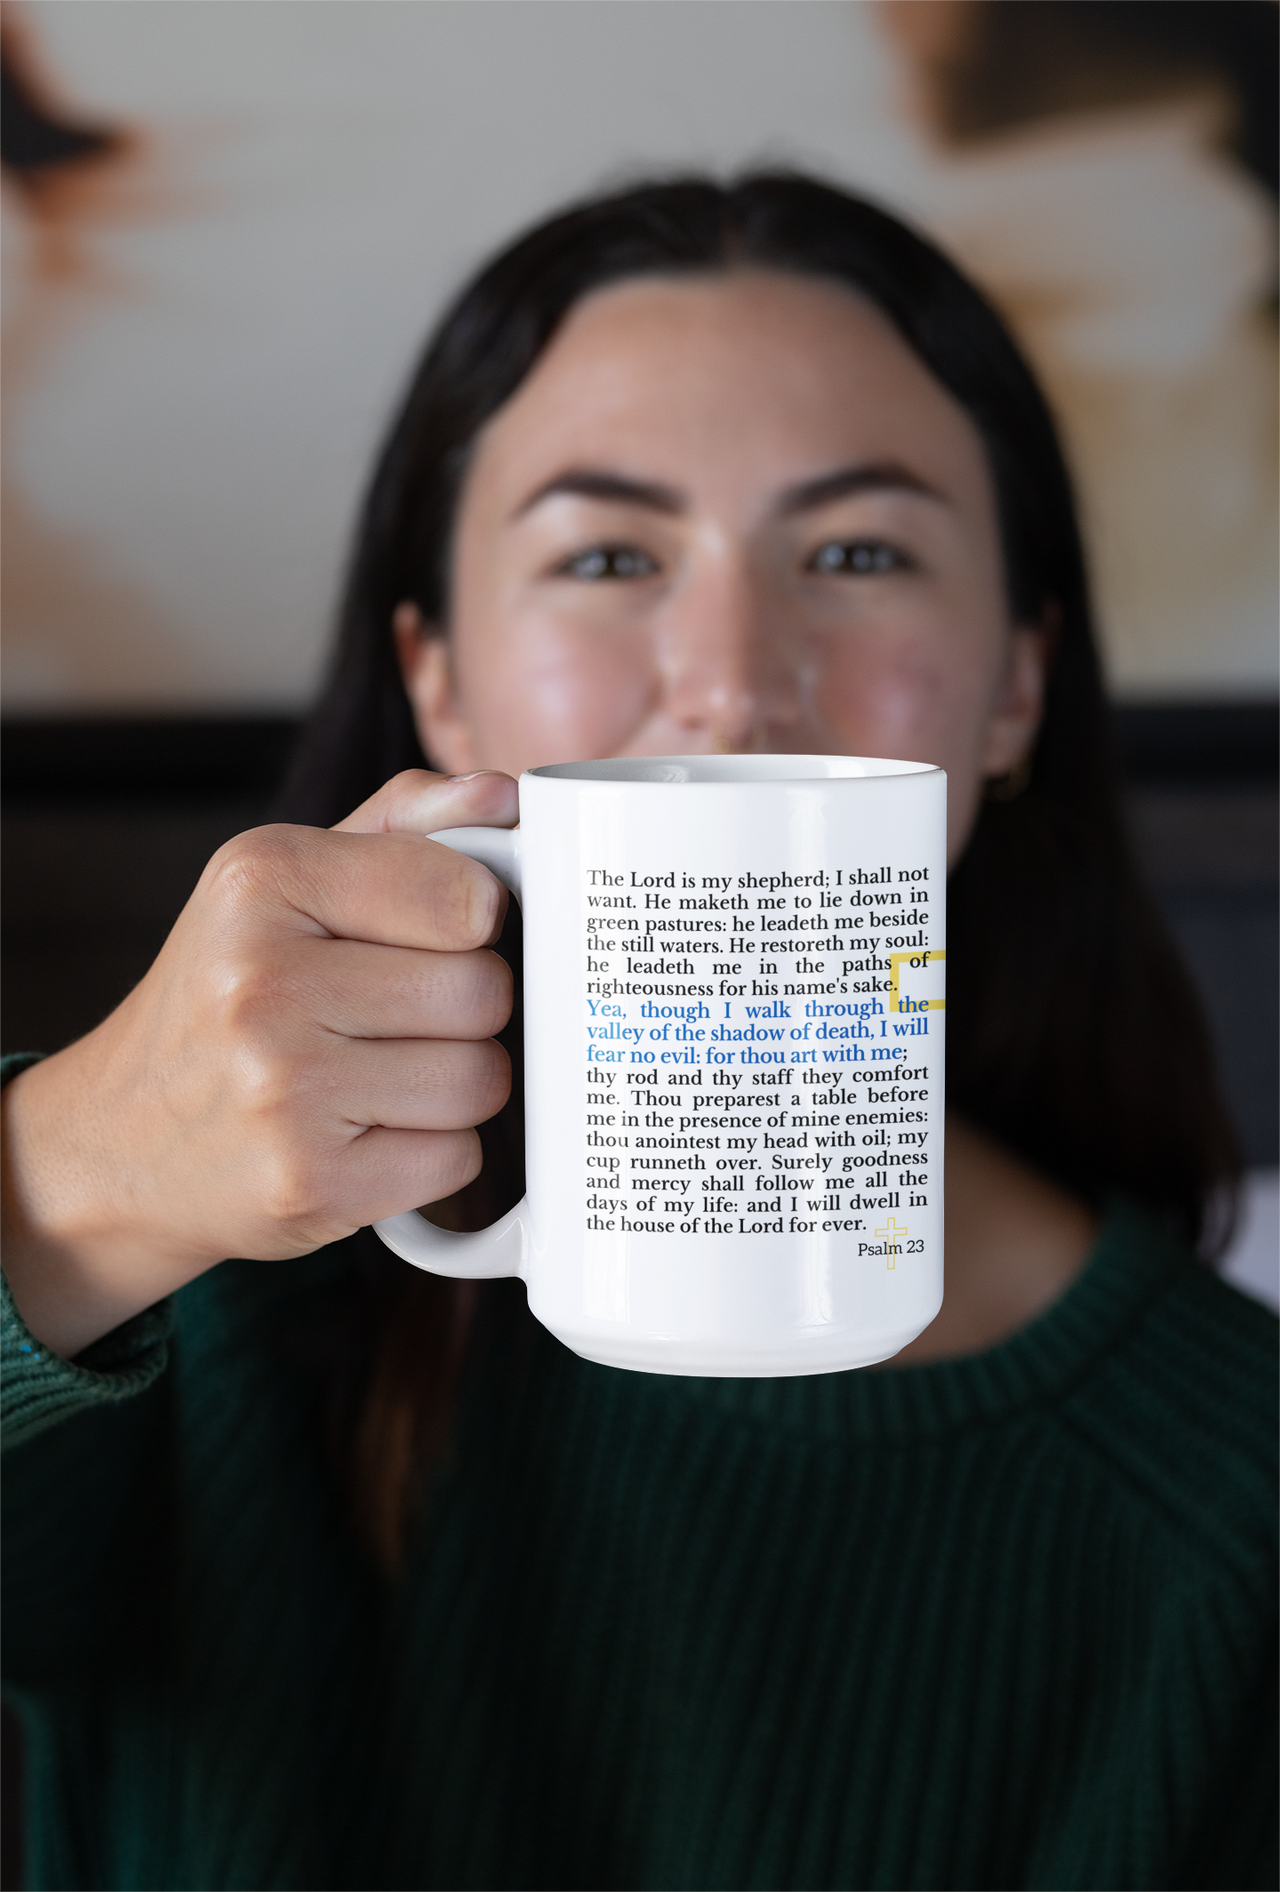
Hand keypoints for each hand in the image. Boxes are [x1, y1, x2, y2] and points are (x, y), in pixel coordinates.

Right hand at [0, 770, 518, 1357]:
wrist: (116, 1138)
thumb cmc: (224, 996)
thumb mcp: (285, 883)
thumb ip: (403, 827)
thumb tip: (503, 795)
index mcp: (263, 880)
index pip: (466, 897)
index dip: (476, 922)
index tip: (440, 935)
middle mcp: (263, 981)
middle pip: (482, 993)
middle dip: (463, 1010)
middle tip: (396, 1018)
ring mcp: (283, 1091)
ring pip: (481, 1080)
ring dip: (454, 1086)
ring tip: (380, 1077)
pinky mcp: (310, 1183)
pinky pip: (457, 1158)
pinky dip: (431, 1153)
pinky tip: (366, 1134)